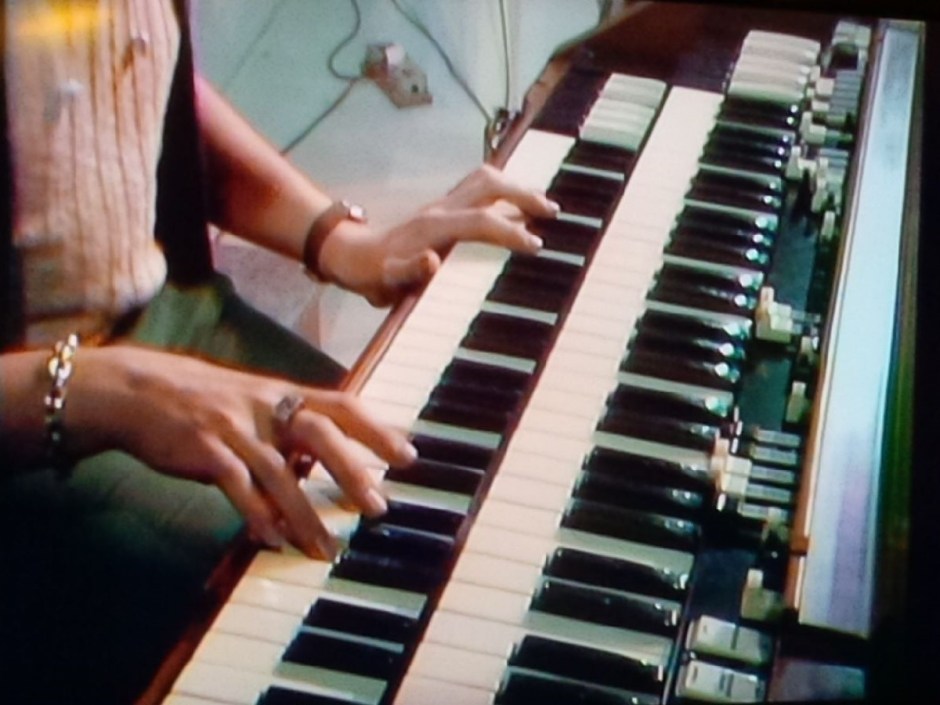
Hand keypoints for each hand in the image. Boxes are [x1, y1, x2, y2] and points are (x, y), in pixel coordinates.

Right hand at [66, 345, 414, 558]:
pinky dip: (255, 515)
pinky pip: (236, 486)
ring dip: (305, 513)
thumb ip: (293, 433)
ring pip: (279, 472)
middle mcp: (267, 406)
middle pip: (320, 433)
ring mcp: (235, 427)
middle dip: (352, 471)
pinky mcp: (204, 449)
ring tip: (325, 549)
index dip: (378, 429)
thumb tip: (332, 466)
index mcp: (285, 394)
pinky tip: (271, 541)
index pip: (343, 406)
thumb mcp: (257, 406)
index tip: (409, 456)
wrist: (140, 390)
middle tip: (377, 507)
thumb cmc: (208, 402)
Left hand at [318, 165, 558, 305]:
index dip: (510, 232)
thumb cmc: (372, 273)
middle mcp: (440, 209)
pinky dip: (503, 191)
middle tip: (552, 212)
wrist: (352, 256)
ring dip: (516, 187)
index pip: (481, 221)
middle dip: (523, 195)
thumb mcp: (385, 280)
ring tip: (543, 204)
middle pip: (489, 186)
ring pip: (484, 180)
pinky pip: (478, 188)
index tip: (536, 245)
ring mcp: (442, 204)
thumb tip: (431, 260)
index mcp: (432, 227)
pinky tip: (518, 205)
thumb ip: (409, 272)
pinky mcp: (443, 207)